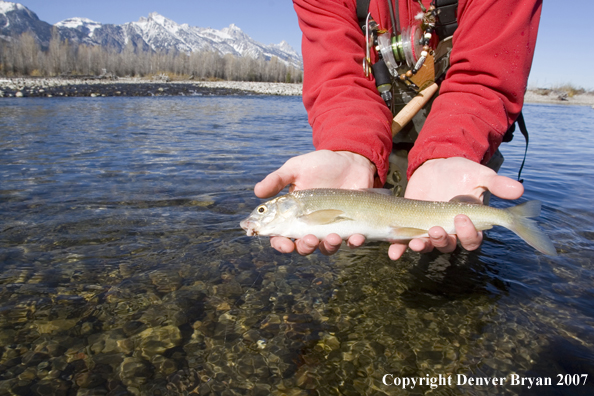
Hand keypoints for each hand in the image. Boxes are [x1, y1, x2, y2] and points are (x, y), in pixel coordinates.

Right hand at [254, 150, 375, 254]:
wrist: (351, 160)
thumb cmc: (320, 164)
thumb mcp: (297, 167)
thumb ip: (277, 179)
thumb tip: (256, 192)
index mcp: (293, 215)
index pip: (281, 236)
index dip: (280, 243)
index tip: (285, 243)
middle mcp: (310, 225)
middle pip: (303, 247)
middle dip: (305, 248)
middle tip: (310, 239)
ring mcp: (331, 227)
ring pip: (326, 248)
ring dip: (328, 247)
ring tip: (333, 237)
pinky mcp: (352, 226)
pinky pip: (352, 241)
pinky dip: (354, 242)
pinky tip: (357, 237)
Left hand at [387, 157, 524, 259]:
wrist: (435, 165)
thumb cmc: (462, 172)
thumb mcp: (480, 174)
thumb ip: (497, 183)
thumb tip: (520, 189)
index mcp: (470, 224)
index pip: (473, 239)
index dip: (469, 233)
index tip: (462, 218)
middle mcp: (451, 232)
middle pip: (449, 246)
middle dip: (443, 240)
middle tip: (437, 228)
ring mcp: (429, 231)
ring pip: (429, 246)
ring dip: (422, 246)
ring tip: (416, 240)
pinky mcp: (410, 227)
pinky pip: (404, 243)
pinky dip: (399, 249)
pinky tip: (393, 252)